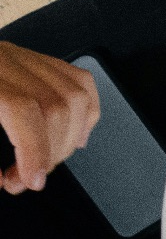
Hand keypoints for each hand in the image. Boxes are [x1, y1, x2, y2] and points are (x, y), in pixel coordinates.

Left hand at [0, 41, 99, 192]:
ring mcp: (22, 57)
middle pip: (56, 105)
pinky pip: (79, 82)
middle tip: (27, 178)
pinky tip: (72, 136)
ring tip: (45, 161)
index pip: (24, 109)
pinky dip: (84, 113)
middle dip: (51, 152)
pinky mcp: (35, 60)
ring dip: (69, 138)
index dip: (34, 149)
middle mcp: (3, 60)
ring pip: (75, 95)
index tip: (31, 181)